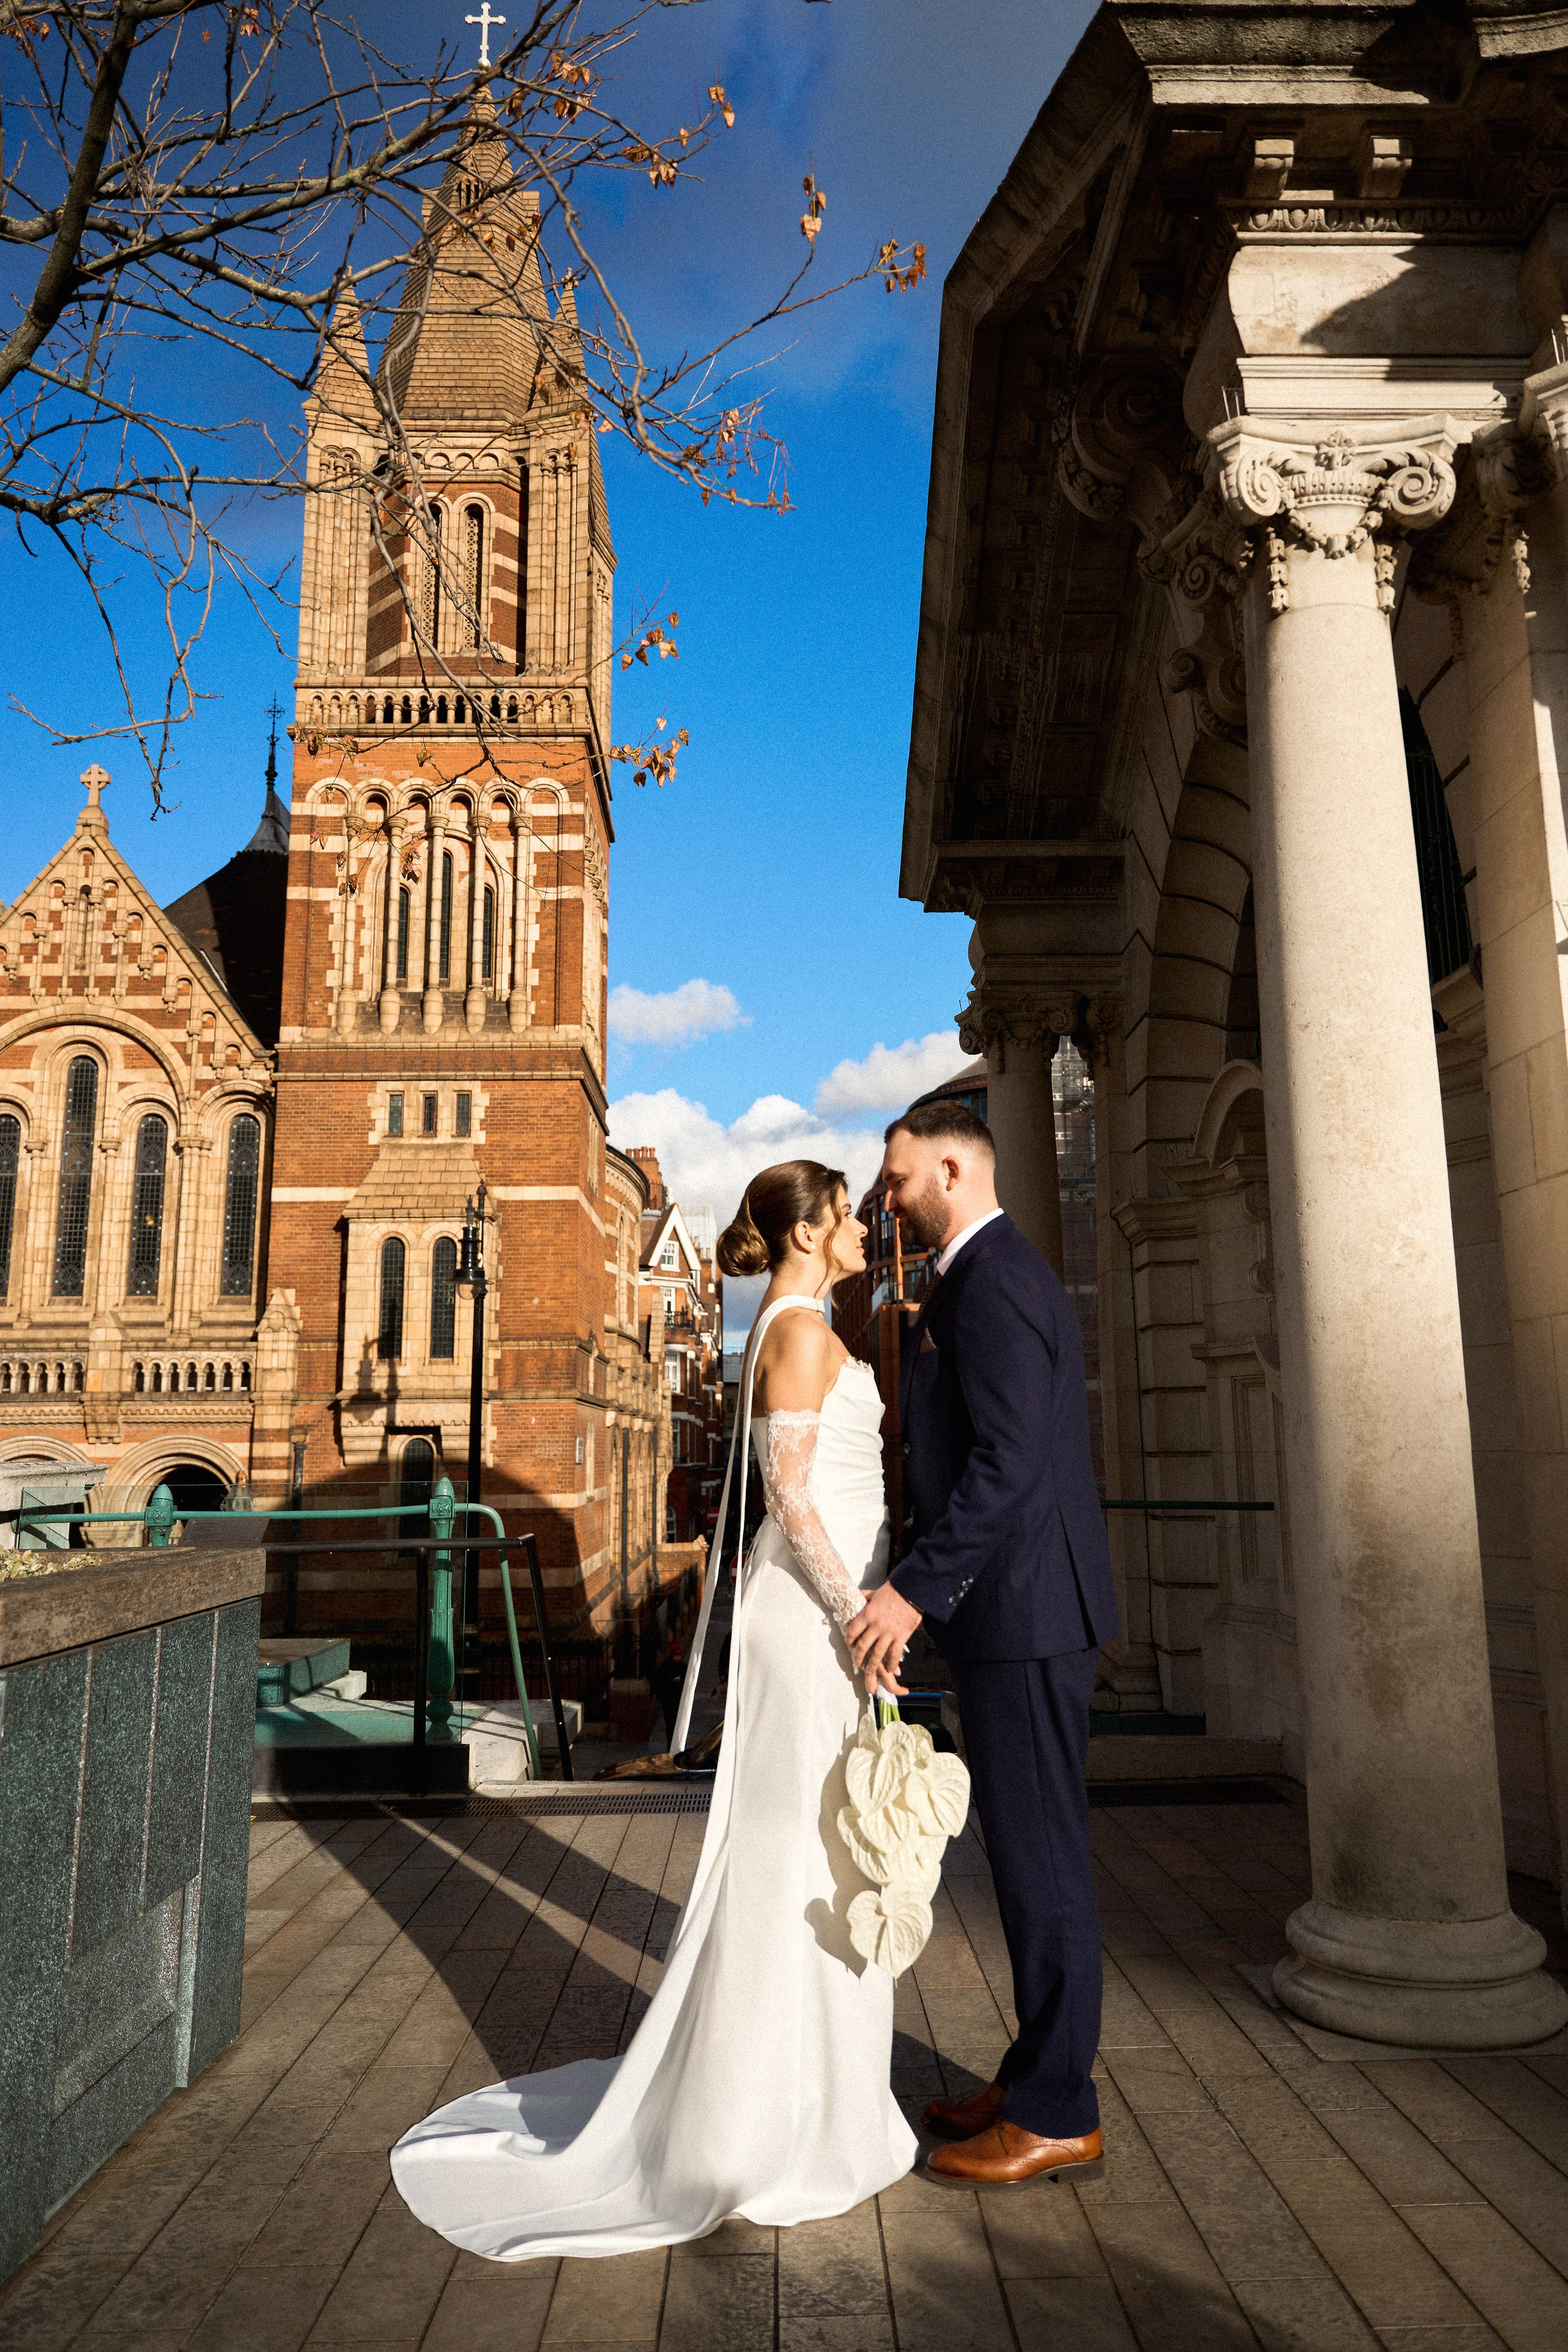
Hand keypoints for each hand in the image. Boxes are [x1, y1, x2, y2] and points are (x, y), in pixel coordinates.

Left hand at [844, 1580, 922, 1700]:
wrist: (914, 1590)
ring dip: (872, 1665)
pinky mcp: (902, 1637)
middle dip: (858, 1657)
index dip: (849, 1640)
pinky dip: (891, 1664)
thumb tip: (859, 1595)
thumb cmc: (895, 1590)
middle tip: (856, 1663)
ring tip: (869, 1671)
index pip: (853, 1631)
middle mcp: (876, 1625)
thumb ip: (866, 1596)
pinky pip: (895, 1655)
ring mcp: (889, 1632)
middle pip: (863, 1646)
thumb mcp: (876, 1592)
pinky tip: (890, 1669)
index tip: (850, 1644)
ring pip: (877, 1654)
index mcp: (867, 1613)